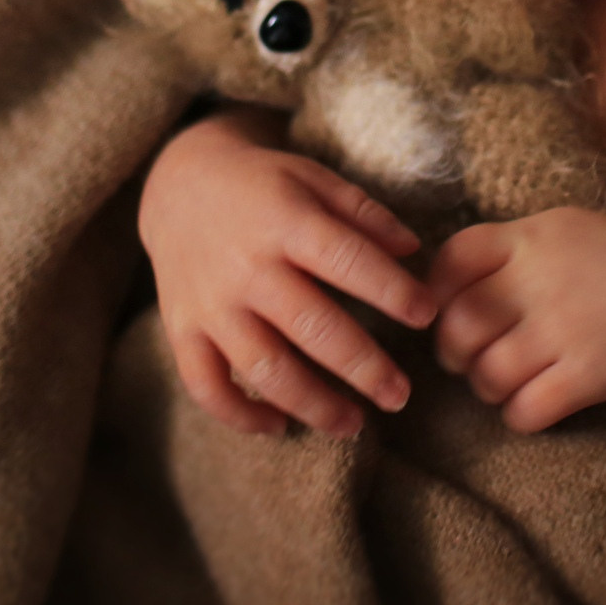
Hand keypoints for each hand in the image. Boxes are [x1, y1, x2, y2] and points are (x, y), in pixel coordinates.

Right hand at [138, 106, 436, 439]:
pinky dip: (242, 415)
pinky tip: (280, 426)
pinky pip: (208, 386)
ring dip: (312, 404)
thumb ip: (362, 212)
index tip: (427, 315)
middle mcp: (247, 267)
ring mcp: (211, 304)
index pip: (346, 260)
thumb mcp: (311, 178)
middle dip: (362, 368)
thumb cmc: (261, 185)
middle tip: (400, 395)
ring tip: (354, 424)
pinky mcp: (182, 331)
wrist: (178, 186)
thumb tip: (413, 249)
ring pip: (264, 368)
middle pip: (312, 328)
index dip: (390, 289)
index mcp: (285, 221)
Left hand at [427, 208, 605, 432]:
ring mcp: (562, 330)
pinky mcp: (588, 375)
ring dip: (487, 388)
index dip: (437, 294)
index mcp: (527, 239)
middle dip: (455, 353)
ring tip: (507, 382)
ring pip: (486, 377)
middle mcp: (537, 282)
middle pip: (457, 328)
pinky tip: (534, 403)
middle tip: (471, 358)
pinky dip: (519, 415)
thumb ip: (507, 251)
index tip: (448, 310)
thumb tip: (445, 287)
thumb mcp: (558, 229)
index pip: (450, 263)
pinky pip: (525, 411)